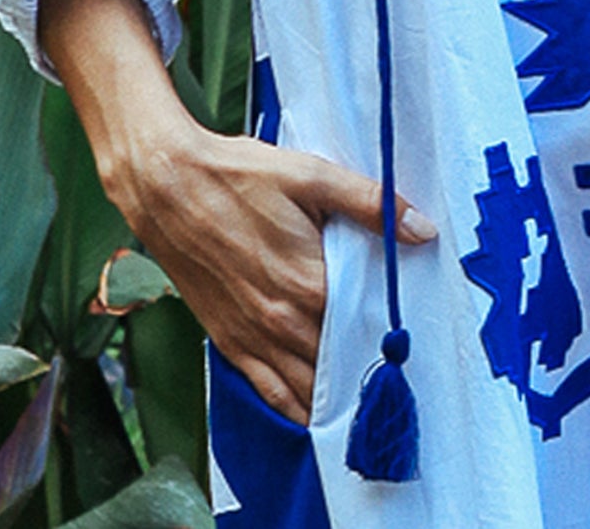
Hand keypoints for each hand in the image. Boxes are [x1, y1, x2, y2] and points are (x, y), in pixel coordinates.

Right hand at [34, 0, 435, 426]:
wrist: (166, 187)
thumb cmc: (240, 177)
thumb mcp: (312, 176)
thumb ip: (371, 204)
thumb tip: (423, 229)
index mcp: (310, 284)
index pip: (368, 330)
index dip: (395, 336)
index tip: (418, 338)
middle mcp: (283, 322)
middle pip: (341, 367)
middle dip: (370, 370)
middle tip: (401, 372)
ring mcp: (254, 338)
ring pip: (308, 390)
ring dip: (338, 397)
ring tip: (369, 399)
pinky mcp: (228, 342)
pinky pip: (270, 392)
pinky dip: (297, 407)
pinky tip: (317, 413)